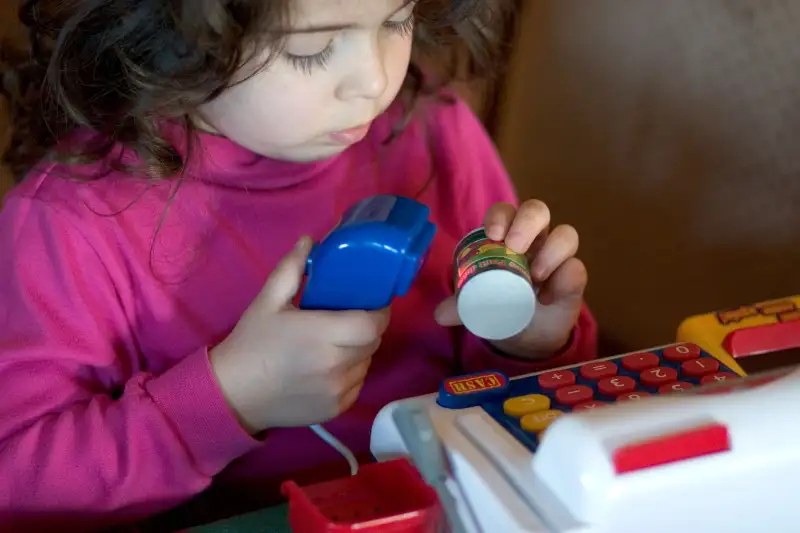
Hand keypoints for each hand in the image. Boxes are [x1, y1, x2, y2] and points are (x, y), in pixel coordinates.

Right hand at [210, 237, 388, 433]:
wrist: (234, 394)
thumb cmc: (252, 343)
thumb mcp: (268, 301)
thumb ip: (291, 269)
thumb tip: (309, 240)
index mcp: (322, 335)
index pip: (372, 324)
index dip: (378, 312)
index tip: (371, 301)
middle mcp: (336, 365)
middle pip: (373, 342)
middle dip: (367, 327)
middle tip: (351, 318)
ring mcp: (338, 390)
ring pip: (367, 363)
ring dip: (360, 351)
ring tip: (339, 342)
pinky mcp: (337, 409)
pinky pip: (358, 384)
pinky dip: (351, 372)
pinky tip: (331, 366)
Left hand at [435, 200, 586, 358]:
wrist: (528, 333)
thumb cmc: (502, 304)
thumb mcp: (479, 305)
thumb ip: (461, 306)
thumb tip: (440, 314)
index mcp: (508, 237)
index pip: (506, 212)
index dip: (500, 216)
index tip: (493, 235)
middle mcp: (535, 239)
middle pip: (538, 211)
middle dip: (527, 223)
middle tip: (515, 247)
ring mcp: (558, 257)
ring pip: (566, 234)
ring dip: (551, 251)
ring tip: (535, 276)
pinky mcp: (573, 279)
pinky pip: (577, 269)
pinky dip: (565, 279)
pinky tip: (547, 298)